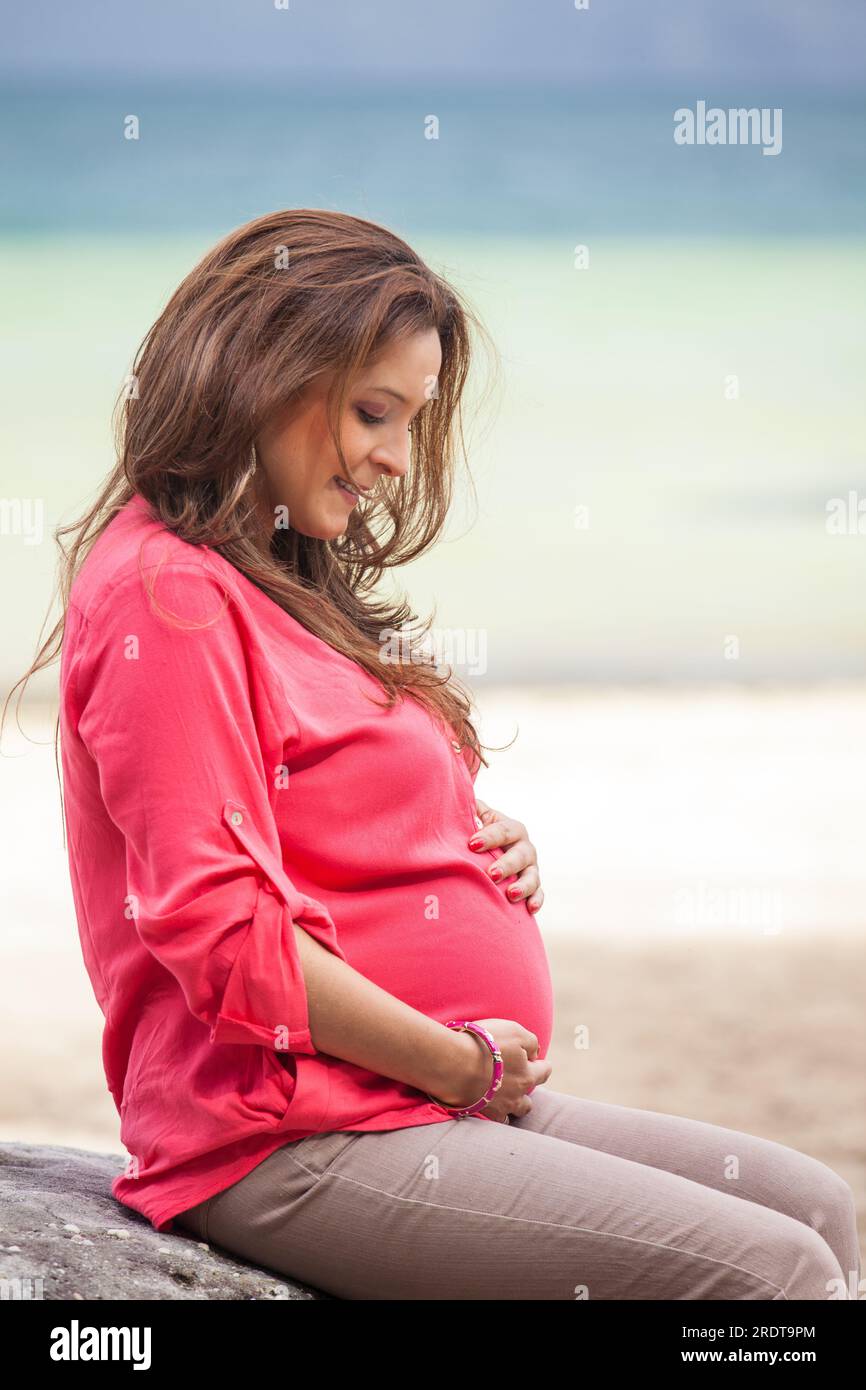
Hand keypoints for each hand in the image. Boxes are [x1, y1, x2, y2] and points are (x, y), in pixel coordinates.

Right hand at [433, 1018, 551, 1121]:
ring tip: (505, 1096)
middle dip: (526, 1090)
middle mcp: (517, 1096)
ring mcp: (499, 1107)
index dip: (541, 1064)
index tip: (536, 1060)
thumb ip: (532, 1043)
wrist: (453, 1062)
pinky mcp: (481, 1113)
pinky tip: (489, 1104)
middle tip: (517, 1079)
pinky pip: (494, 1119)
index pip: (544, 1071)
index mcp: (527, 1076)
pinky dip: (494, 1113)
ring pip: (513, 1112)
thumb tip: (535, 1055)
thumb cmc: (486, 1043)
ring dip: (512, 1104)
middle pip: (529, 1100)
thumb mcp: (515, 1032)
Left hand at [469, 799, 543, 913]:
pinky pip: (539, 894)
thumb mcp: (478, 820)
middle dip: (506, 864)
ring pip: (532, 876)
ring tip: (510, 894)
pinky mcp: (534, 886)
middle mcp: (524, 847)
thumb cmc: (481, 836)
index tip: (472, 845)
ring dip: (522, 885)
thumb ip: (470, 809)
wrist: (495, 852)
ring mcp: (531, 867)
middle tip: (491, 873)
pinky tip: (530, 909)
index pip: (502, 830)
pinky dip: (536, 901)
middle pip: (519, 855)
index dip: (488, 837)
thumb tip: (454, 793)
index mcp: (511, 828)